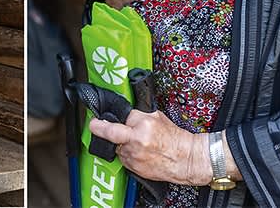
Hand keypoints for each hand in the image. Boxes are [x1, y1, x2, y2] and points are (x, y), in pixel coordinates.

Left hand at [89, 109, 210, 185]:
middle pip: (110, 133)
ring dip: (119, 143)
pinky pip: (122, 158)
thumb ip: (137, 115)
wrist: (185, 159)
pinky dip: (126, 154)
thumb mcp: (157, 117)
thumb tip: (123, 111)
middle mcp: (137, 140)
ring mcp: (134, 156)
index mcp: (143, 125)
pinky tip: (138, 152)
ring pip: (115, 146)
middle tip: (95, 125)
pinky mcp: (134, 168)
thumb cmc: (175, 139)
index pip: (119, 116)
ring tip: (134, 141)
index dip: (107, 117)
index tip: (93, 119)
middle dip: (101, 129)